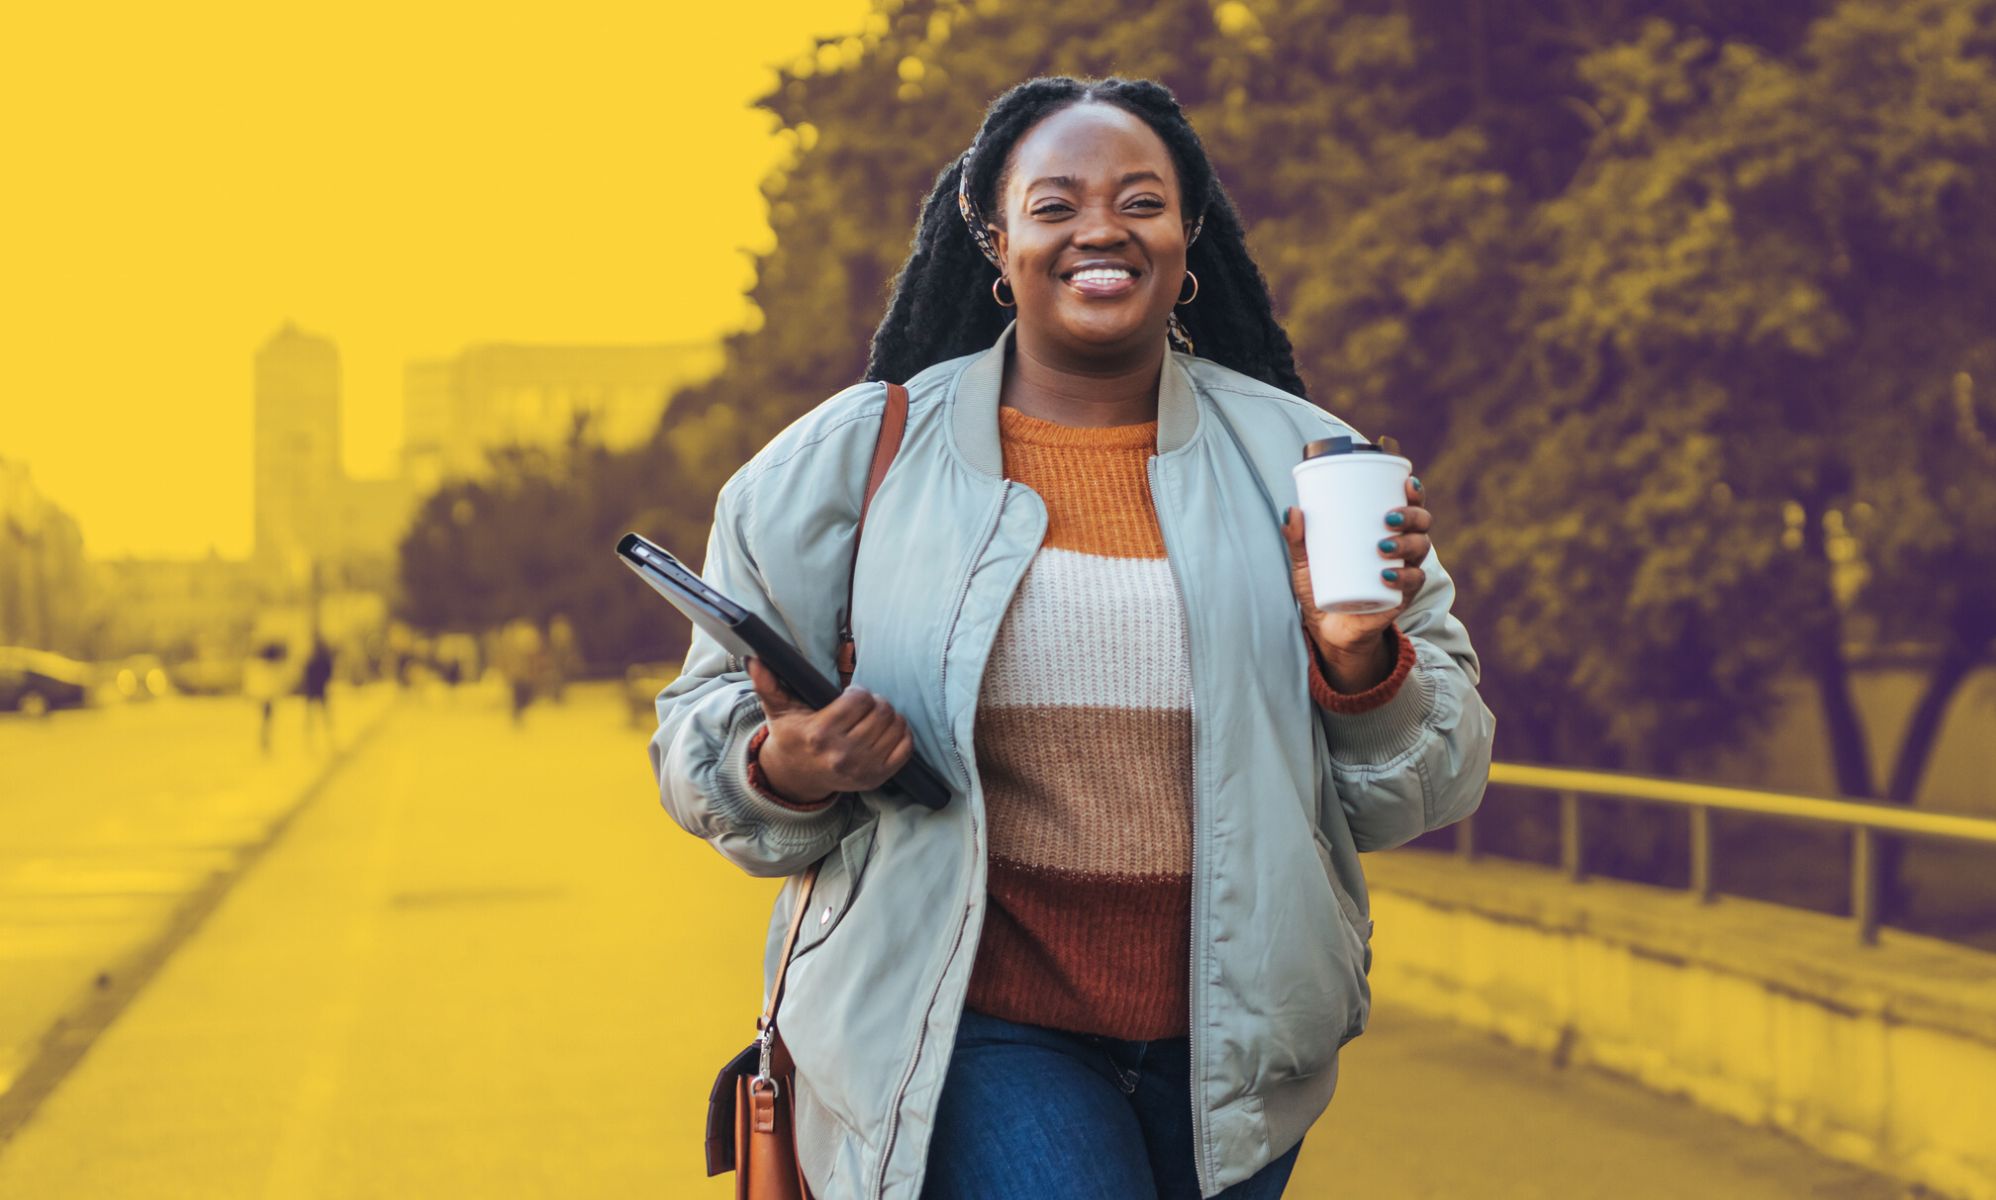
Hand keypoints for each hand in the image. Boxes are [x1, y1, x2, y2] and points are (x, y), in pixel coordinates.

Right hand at [746, 656, 914, 803]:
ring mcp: (861, 769)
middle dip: (875, 702)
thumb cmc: (791, 736)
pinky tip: (886, 730)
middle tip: (864, 705)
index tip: (850, 694)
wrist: (796, 777)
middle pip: (881, 711)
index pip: (859, 699)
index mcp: (819, 734)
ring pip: (896, 726)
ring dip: (889, 716)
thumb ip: (767, 683)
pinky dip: (902, 734)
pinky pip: (906, 748)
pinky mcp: (876, 779)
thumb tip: (754, 659)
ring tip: (873, 716)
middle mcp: (842, 755)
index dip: (858, 692)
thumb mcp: (777, 710)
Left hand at [1282, 473, 1430, 661]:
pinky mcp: (1401, 597)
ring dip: (1407, 543)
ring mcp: (1404, 572)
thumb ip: (1297, 538)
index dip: (1414, 492)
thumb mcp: (1305, 561)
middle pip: (1421, 523)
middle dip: (1411, 516)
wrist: (1328, 629)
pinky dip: (1403, 577)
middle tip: (1388, 518)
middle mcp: (1401, 548)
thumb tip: (1291, 510)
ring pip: (1421, 548)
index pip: (1408, 505)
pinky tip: (1387, 574)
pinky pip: (1413, 583)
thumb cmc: (1322, 586)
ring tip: (1383, 547)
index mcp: (1384, 531)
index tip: (1407, 482)